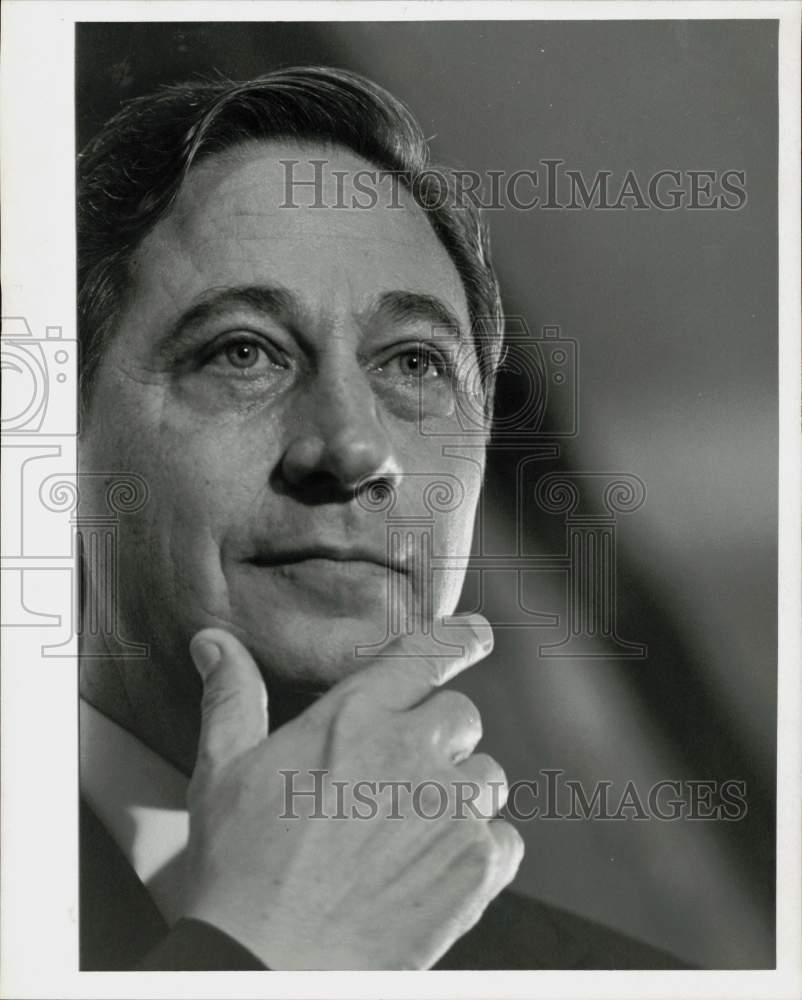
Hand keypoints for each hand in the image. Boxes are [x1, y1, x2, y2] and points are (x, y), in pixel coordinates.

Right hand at [181, 617, 523, 968]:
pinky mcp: (476, 865)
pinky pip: (504, 839)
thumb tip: (213, 642)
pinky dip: (478, 852)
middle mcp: (411, 749)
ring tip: (409, 836)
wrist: (268, 967)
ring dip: (460, 797)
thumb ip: (231, 697)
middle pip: (462, 717)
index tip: (478, 634)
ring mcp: (449, 808)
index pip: (427, 653)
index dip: (460, 638)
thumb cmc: (240, 870)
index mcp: (354, 716)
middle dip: (440, 739)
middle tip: (400, 782)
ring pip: (487, 777)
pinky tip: (430, 874)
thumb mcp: (222, 772)